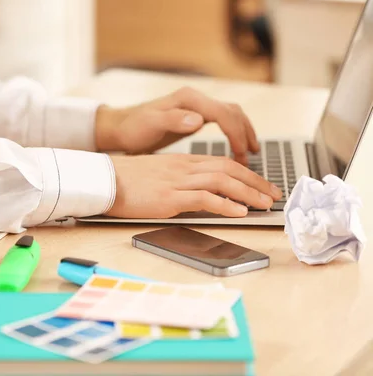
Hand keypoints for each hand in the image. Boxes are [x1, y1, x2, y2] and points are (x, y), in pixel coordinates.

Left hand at [95, 87, 258, 164]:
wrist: (120, 127)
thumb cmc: (132, 127)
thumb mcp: (150, 124)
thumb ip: (173, 120)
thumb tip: (198, 120)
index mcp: (188, 99)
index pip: (223, 113)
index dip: (236, 133)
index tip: (242, 153)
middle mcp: (195, 100)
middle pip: (233, 112)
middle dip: (246, 133)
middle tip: (251, 157)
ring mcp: (196, 108)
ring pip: (231, 116)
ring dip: (244, 133)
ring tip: (250, 155)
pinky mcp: (195, 117)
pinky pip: (223, 123)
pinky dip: (234, 134)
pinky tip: (236, 150)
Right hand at [106, 154, 282, 217]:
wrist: (102, 180)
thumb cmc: (125, 180)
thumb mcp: (157, 175)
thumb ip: (179, 180)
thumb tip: (198, 194)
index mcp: (181, 163)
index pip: (222, 163)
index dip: (247, 174)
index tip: (262, 185)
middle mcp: (183, 168)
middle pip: (229, 169)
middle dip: (256, 182)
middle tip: (274, 195)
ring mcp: (176, 181)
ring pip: (222, 181)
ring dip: (248, 193)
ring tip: (265, 205)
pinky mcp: (168, 197)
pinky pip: (204, 198)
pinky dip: (225, 204)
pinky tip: (239, 212)